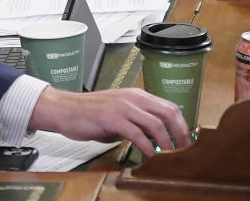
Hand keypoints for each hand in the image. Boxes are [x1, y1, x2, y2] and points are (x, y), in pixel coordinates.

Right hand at [28, 86, 190, 153]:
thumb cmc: (89, 113)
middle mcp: (132, 98)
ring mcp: (122, 107)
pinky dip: (146, 145)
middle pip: (167, 112)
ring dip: (166, 141)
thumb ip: (137, 121)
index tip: (185, 139)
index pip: (168, 106)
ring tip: (168, 153)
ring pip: (155, 123)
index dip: (181, 124)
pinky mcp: (111, 118)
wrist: (64, 109)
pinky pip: (136, 133)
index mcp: (136, 95)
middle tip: (183, 148)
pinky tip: (149, 153)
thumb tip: (155, 138)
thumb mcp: (119, 112)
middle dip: (180, 132)